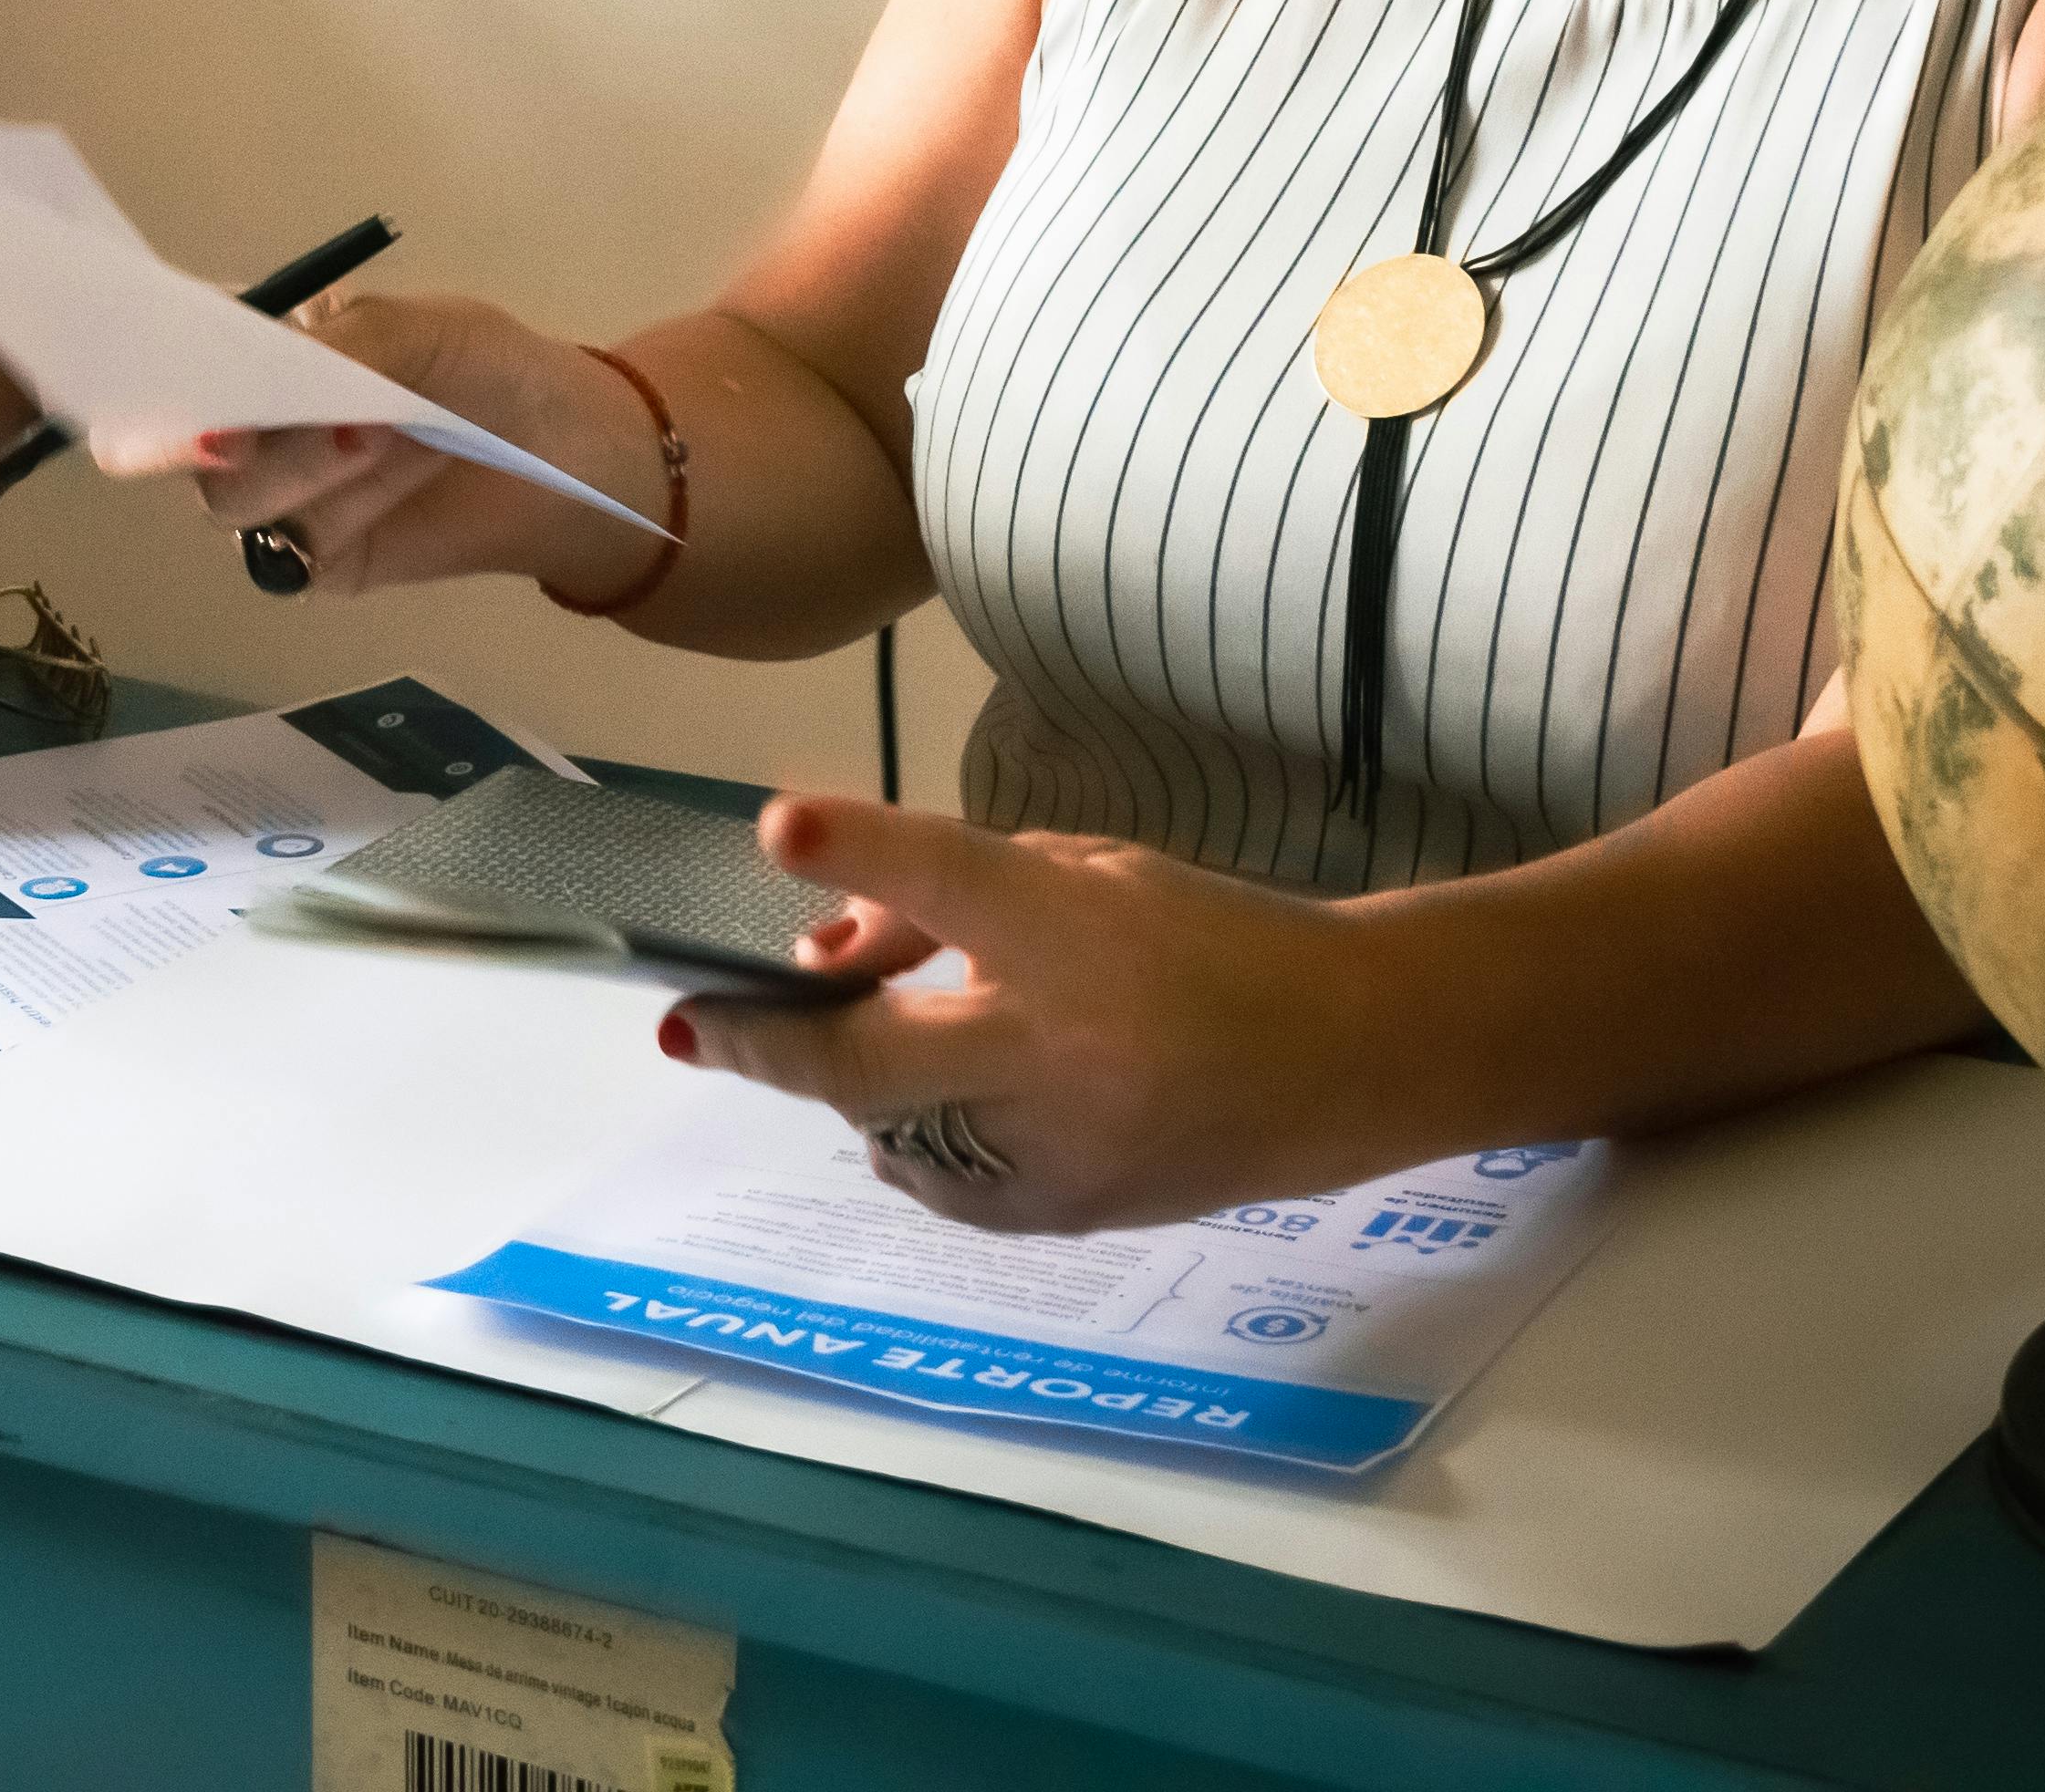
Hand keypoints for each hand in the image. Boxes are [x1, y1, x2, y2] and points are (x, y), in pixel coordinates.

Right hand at [82, 291, 665, 604]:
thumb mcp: (414, 330)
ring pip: (235, 503)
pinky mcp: (319, 562)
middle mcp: (255, 430)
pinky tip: (399, 478)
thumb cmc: (490, 369)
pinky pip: (291, 551)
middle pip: (183, 448)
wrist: (571, 450)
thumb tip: (243, 397)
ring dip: (309, 468)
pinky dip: (343, 512)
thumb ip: (331, 351)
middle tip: (340, 412)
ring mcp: (283, 500)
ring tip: (394, 434)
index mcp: (263, 358)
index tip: (190, 375)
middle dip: (254, 429)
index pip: (174, 366)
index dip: (161, 374)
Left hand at [664, 797, 1402, 1233]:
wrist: (1351, 1054)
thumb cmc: (1211, 936)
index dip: (861, 851)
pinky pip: (944, 1186)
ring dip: (847, 1088)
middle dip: (768, 1042)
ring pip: (890, 1133)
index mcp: (1075, 936)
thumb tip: (827, 939)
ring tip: (836, 1044)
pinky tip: (917, 1111)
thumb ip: (952, 894)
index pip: (954, 880)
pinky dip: (911, 1142)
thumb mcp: (1087, 874)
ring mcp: (1060, 1150)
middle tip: (694, 1024)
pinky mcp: (1070, 1214)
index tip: (776, 830)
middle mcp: (1058, 1051)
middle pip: (873, 1057)